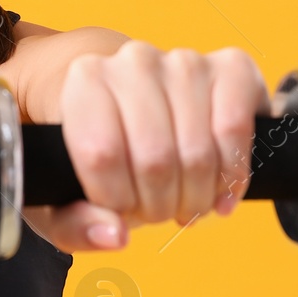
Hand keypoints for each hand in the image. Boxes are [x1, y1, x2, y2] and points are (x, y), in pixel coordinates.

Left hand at [25, 40, 269, 252]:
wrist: (128, 102)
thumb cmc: (92, 150)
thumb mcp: (59, 194)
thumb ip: (72, 223)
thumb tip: (115, 235)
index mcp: (84, 80)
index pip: (101, 155)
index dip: (115, 199)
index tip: (116, 208)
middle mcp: (134, 61)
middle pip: (155, 160)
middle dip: (158, 206)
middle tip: (154, 211)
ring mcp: (185, 62)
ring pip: (198, 152)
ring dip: (196, 197)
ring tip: (183, 202)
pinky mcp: (231, 68)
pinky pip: (238, 130)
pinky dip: (233, 176)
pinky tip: (221, 194)